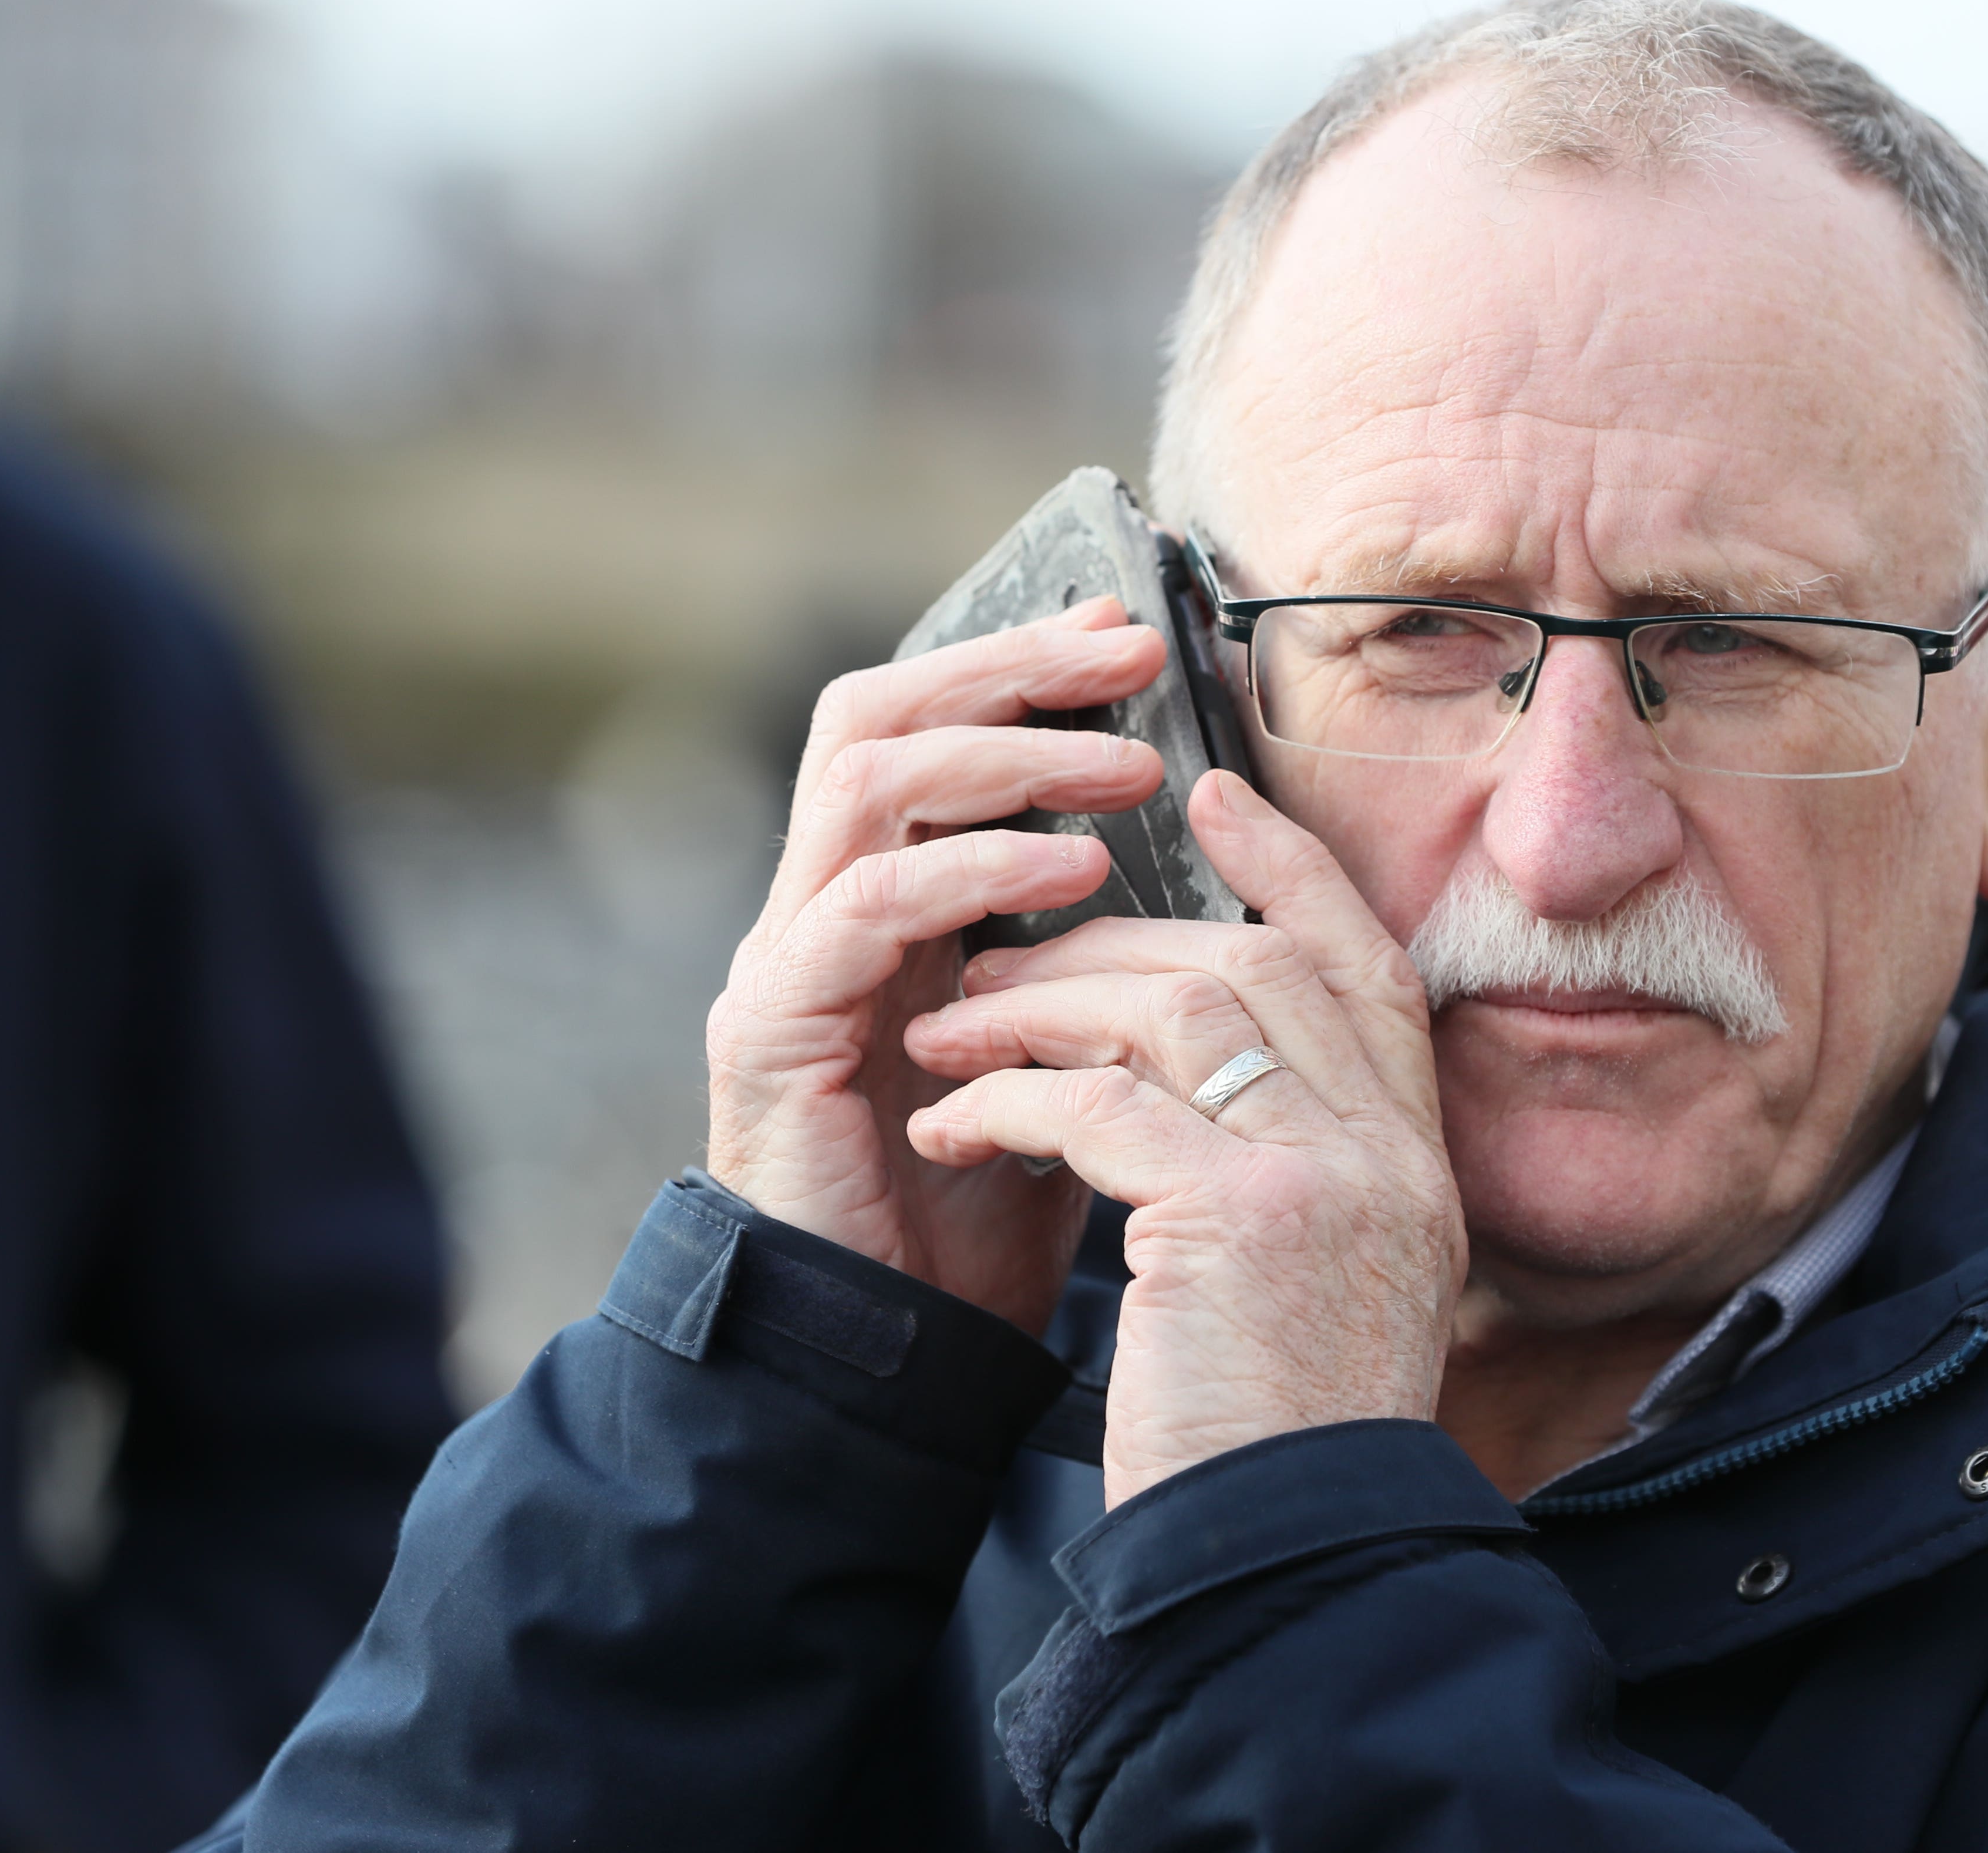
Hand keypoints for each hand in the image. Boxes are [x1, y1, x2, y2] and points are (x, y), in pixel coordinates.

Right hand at [704, 596, 1166, 1336]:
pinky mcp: (774, 1030)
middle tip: (1128, 654)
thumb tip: (1213, 858)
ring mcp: (788, 961)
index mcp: (886, 901)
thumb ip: (1101, 952)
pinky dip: (971, 870)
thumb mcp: (1069, 1048)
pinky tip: (1072, 872)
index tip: (1128, 634)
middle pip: (880, 716)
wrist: (890, 1354)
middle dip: (1007, 670)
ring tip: (1124, 769)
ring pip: (866, 782)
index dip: (1020, 666)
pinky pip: (864, 906)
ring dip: (1004, 757)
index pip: (930, 729)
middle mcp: (821, 908)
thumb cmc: (986, 1207)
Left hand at [906, 771, 1467, 1505]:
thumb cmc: (1275, 1444)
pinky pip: (1101, 1102)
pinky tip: (950, 1127)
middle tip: (1003, 960)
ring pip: (1174, 1007)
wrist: (1289, 1570)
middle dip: (1116, 941)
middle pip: (1256, 964)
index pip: (1369, 965)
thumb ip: (1289, 1172)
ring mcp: (1324, 1177)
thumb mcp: (1315, 1286)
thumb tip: (1193, 1080)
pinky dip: (1009, 1098)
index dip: (1295, 872)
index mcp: (1410, 1164)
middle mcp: (1386, 1154)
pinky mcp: (1238, 1217)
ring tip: (949, 1040)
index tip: (1217, 800)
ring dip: (1042, 1009)